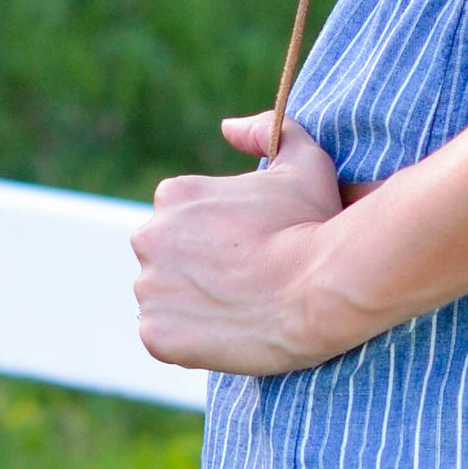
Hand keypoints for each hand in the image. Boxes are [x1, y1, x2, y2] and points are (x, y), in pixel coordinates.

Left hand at [131, 117, 355, 376]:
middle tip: (245, 282)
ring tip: (239, 310)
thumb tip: (229, 127)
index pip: (183, 221)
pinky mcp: (156, 335)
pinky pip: (165, 338)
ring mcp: (148, 290)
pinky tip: (228, 334)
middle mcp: (147, 238)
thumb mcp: (302, 162)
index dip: (219, 238)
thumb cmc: (313, 224)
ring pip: (164, 299)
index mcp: (174, 196)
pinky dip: (189, 341)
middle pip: (167, 258)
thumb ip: (268, 131)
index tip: (249, 249)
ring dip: (192, 304)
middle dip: (198, 269)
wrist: (320, 289)